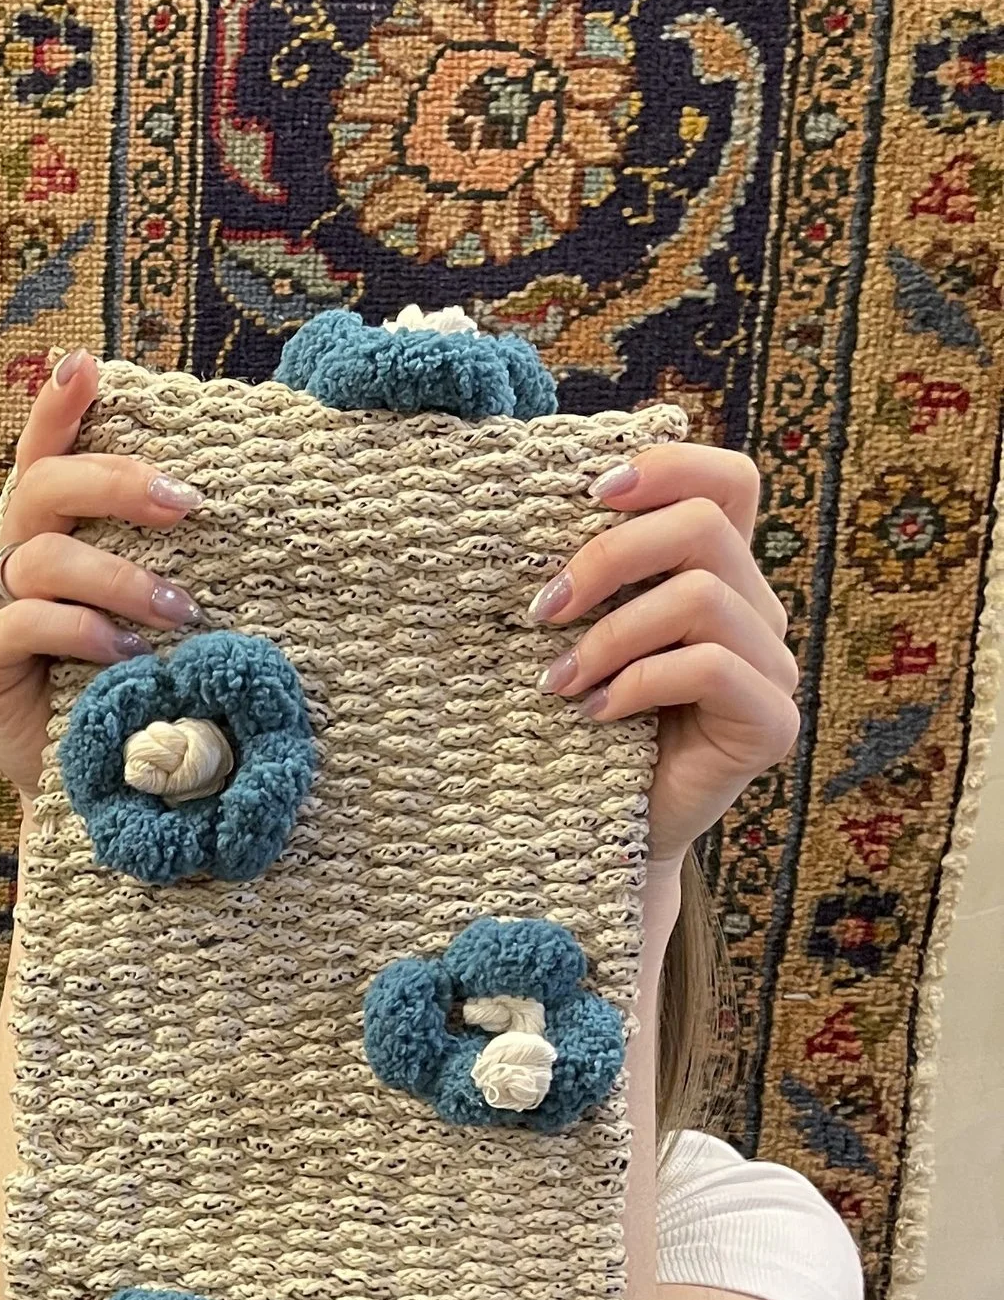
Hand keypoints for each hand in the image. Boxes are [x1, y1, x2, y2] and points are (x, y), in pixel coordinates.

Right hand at [0, 350, 204, 801]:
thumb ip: (175, 560)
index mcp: (55, 538)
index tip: (87, 365)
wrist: (115, 797)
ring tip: (181, 611)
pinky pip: (17, 623)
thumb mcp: (173, 617)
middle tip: (187, 505)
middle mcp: (12, 565)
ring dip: (118, 576)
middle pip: (39, 489)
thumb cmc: (154, 696)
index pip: (47, 456)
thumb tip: (229, 496)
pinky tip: (124, 654)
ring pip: (39, 557)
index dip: (59, 408)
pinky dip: (77, 630)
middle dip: (113, 482)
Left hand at [531, 443, 799, 867]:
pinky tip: (593, 715)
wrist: (602, 832)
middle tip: (542, 611)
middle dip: (607, 558)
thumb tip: (527, 507)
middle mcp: (755, 609)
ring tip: (555, 682)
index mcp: (717, 572)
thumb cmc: (580, 725)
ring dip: (611, 635)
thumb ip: (588, 576)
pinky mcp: (772, 723)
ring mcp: (772, 666)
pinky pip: (710, 668)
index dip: (668, 467)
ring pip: (701, 597)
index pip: (728, 481)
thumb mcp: (579, 634)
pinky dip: (636, 684)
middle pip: (703, 527)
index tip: (588, 493)